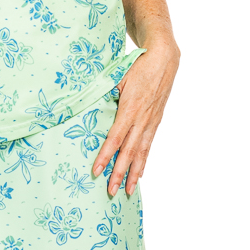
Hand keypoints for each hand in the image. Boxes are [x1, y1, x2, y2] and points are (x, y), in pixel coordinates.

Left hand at [92, 39, 179, 196]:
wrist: (164, 59)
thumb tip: (85, 103)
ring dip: (133, 173)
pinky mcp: (156, 122)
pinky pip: (149, 146)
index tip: (97, 171)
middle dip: (119, 173)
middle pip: (129, 151)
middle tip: (110, 191)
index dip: (106, 156)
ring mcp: (151, 122)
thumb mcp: (117, 75)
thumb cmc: (138, 66)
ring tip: (126, 191)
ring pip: (141, 153)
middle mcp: (142, 119)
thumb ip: (104, 92)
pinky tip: (139, 175)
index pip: (115, 138)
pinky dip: (144, 162)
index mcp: (130, 108)